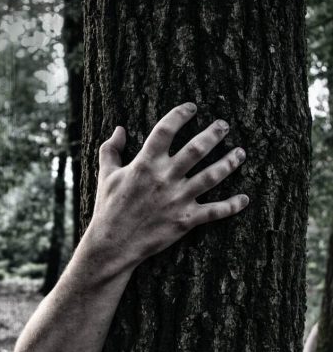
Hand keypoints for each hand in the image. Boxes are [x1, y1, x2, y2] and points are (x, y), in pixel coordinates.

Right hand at [89, 102, 248, 266]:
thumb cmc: (108, 208)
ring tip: (241, 152)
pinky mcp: (185, 219)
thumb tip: (119, 129)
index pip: (166, 130)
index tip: (192, 107)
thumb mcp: (106, 175)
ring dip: (229, 162)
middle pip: (197, 148)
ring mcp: (178, 198)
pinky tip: (245, 199)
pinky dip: (232, 205)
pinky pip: (215, 211)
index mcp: (145, 164)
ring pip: (212, 175)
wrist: (113, 244)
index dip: (180, 114)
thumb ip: (111, 149)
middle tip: (224, 125)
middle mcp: (165, 178)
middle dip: (214, 134)